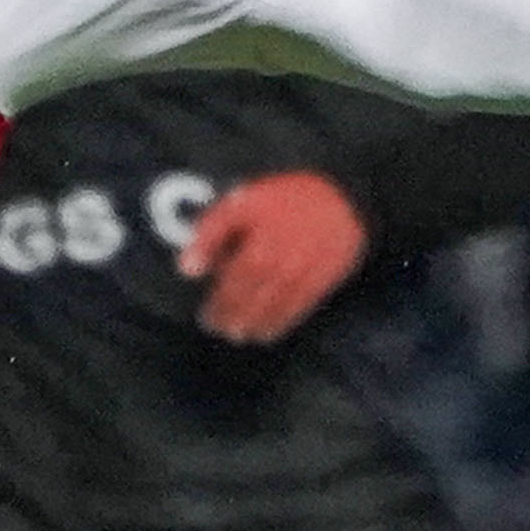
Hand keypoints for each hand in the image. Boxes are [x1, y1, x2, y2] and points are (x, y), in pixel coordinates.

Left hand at [178, 171, 367, 342]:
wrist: (342, 194)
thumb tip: (187, 270)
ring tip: (243, 335)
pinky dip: (283, 323)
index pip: (232, 286)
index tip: (207, 317)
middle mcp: (283, 265)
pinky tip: (270, 331)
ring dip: (257, 326)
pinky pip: (300, 309)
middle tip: (223, 330)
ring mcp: (306, 275)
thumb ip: (209, 234)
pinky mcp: (324, 280)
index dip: (218, 305)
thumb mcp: (239, 204)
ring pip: (276, 310)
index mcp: (258, 246)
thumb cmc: (284, 198)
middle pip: (252, 301)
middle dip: (234, 319)